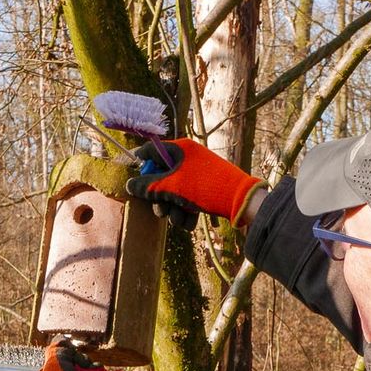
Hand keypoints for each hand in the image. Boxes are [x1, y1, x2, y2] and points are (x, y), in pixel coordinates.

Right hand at [126, 139, 261, 228]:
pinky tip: (192, 220)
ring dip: (172, 209)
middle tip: (160, 210)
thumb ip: (148, 187)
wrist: (241, 201)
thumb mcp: (172, 187)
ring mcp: (196, 177)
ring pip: (173, 194)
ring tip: (178, 217)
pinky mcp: (203, 192)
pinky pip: (186, 202)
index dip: (140, 164)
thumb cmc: (205, 187)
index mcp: (180, 149)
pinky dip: (186, 213)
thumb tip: (130, 185)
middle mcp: (188, 160)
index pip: (151, 151)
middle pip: (160, 178)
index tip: (132, 179)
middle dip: (158, 198)